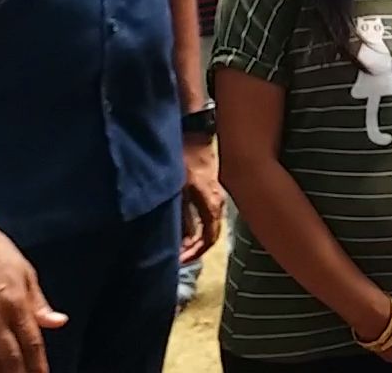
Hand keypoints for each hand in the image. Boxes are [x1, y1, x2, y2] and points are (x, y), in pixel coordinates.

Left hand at [181, 139, 221, 264]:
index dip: (194, 254)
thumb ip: (180, 215)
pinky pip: (202, 213)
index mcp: (213, 204)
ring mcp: (214, 194)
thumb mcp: (178, 187)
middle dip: (192, 248)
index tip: (178, 261)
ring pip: (206, 224)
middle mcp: (217, 202)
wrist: (194, 129)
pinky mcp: (208, 186)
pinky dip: (191, 223)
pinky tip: (177, 224)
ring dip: (191, 236)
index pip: (209, 239)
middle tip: (173, 256)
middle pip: (209, 234)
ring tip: (173, 243)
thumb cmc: (185, 156)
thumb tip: (179, 240)